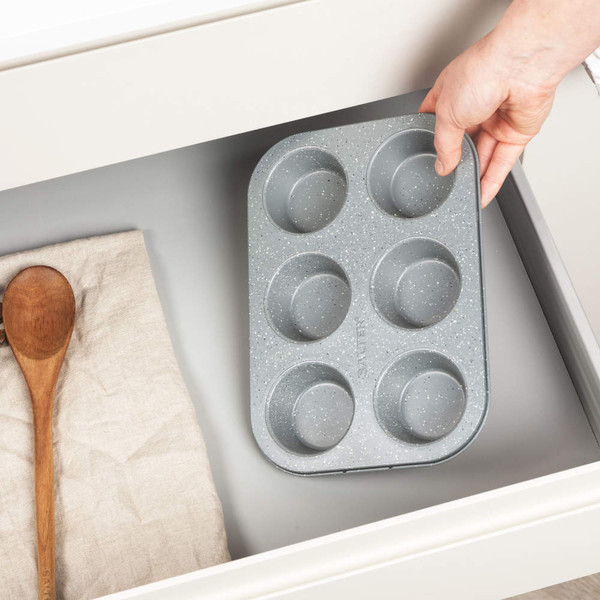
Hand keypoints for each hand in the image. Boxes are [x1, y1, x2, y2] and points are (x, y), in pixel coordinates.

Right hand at [419, 33, 555, 206]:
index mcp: (452, 93)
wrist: (523, 65)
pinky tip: (483, 193)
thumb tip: (442, 165)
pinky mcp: (517, 132)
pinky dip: (493, 179)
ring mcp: (497, 118)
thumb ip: (443, 145)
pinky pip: (502, 161)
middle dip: (455, 159)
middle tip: (447, 177)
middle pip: (462, 141)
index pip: (436, 120)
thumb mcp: (446, 113)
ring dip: (474, 174)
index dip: (430, 138)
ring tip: (463, 190)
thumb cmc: (484, 70)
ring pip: (483, 154)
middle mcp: (476, 104)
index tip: (426, 157)